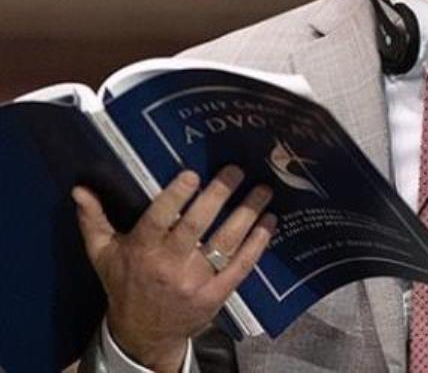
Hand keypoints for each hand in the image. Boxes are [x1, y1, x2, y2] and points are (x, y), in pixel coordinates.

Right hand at [72, 167, 275, 371]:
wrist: (142, 333)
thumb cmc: (124, 284)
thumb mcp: (102, 255)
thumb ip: (93, 220)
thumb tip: (80, 189)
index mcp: (141, 250)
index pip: (159, 219)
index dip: (176, 197)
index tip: (192, 174)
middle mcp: (169, 265)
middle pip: (197, 225)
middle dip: (219, 195)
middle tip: (236, 170)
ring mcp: (196, 281)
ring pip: (225, 242)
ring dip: (247, 213)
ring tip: (263, 190)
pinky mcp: (216, 295)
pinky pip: (241, 266)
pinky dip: (258, 243)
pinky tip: (269, 222)